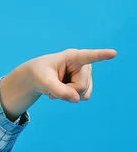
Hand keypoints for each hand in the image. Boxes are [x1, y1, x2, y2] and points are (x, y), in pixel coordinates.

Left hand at [0, 48, 116, 120]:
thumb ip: (59, 90)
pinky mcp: (86, 83)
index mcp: (72, 56)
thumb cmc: (39, 74)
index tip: (113, 53)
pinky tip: (63, 91)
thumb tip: (77, 99)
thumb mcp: (43, 82)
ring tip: (57, 87)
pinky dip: (71, 98)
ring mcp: (86, 74)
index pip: (88, 56)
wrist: (37, 78)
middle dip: (66, 90)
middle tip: (53, 86)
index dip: (101, 55)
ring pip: (83, 93)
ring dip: (69, 95)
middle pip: (81, 86)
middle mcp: (83, 64)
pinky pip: (83, 97)